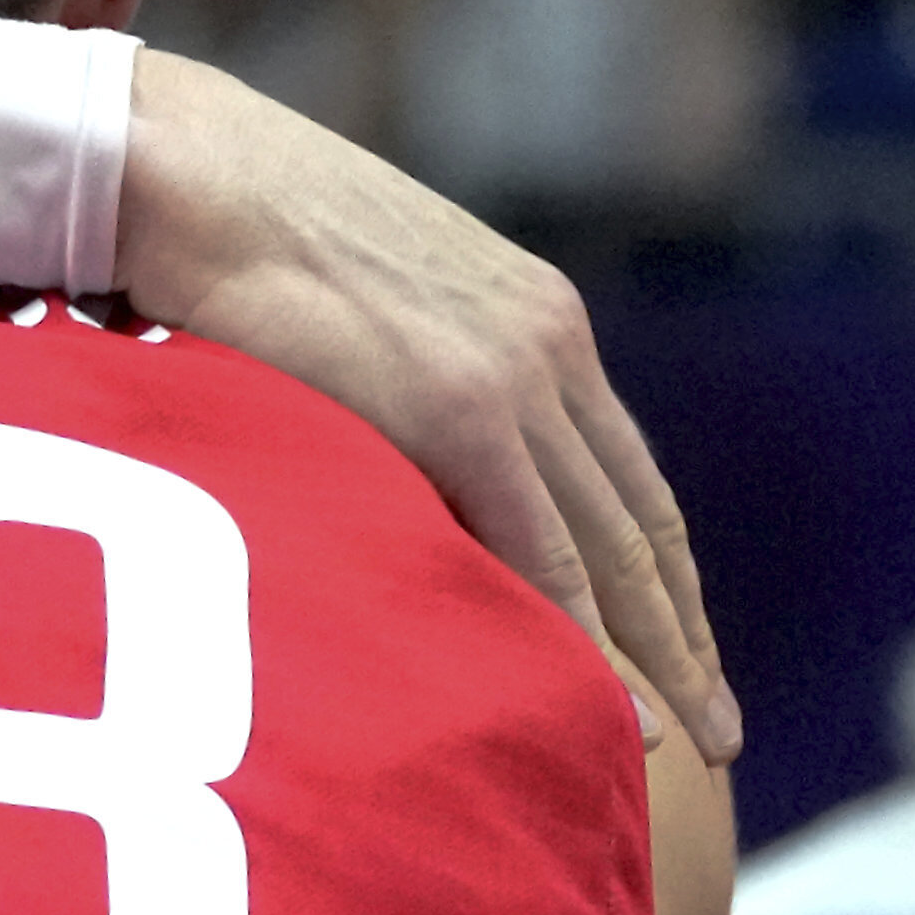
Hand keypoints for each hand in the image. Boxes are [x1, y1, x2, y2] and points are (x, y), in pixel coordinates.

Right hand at [119, 51, 736, 759]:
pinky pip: (540, 550)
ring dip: (656, 656)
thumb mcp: (365, 297)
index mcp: (535, 315)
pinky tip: (608, 705)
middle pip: (640, 521)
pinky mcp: (459, 407)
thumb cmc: (241, 230)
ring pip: (612, 550)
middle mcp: (548, 344)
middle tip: (720, 731)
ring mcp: (511, 374)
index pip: (623, 472)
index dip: (661, 572)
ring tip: (689, 744)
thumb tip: (393, 453)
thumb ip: (410, 370)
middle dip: (684, 634)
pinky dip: (581, 638)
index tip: (686, 649)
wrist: (193, 170)